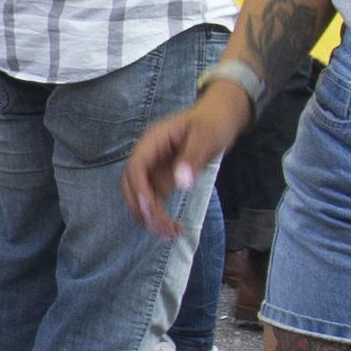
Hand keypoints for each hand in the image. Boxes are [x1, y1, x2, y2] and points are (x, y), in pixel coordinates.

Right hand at [121, 79, 243, 235]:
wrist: (219, 117)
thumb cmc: (212, 122)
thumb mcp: (206, 136)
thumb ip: (192, 158)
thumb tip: (181, 184)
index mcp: (153, 141)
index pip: (136, 167)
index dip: (139, 190)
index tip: (150, 209)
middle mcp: (148, 156)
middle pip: (132, 186)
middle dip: (142, 209)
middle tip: (162, 229)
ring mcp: (154, 169)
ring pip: (141, 197)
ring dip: (150, 218)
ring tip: (171, 233)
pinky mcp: (162, 180)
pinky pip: (154, 201)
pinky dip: (160, 216)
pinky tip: (174, 228)